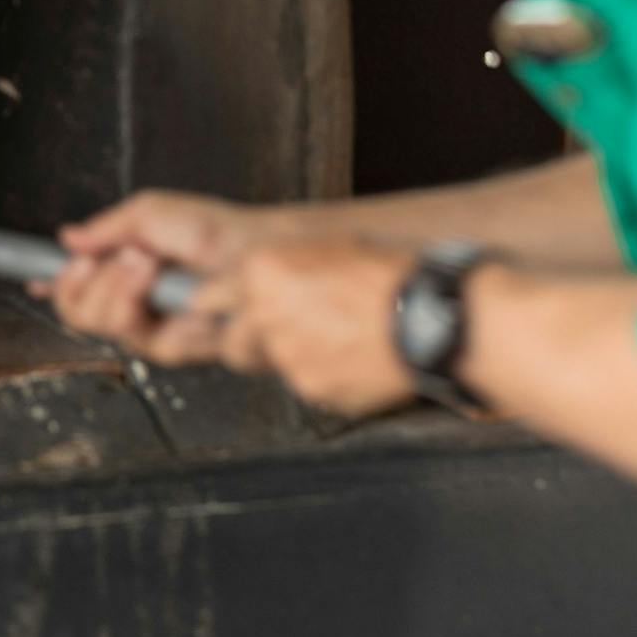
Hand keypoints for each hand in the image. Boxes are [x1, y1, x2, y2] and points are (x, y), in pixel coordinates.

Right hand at [33, 190, 285, 364]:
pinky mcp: (175, 348)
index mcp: (128, 270)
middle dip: (84, 282)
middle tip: (110, 256)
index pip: (79, 286)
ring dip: (115, 288)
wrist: (257, 253)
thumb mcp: (153, 212)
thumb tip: (68, 237)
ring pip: (101, 325)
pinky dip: (143, 303)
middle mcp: (137, 302)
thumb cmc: (217, 230)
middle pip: (77, 313)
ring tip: (143, 261)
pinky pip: (139, 339)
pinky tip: (158, 281)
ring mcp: (154, 327)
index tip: (37, 279)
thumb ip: (108, 227)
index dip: (55, 285)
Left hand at [192, 238, 416, 415]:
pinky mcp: (313, 388)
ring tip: (334, 341)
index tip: (212, 315)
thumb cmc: (386, 272)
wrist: (427, 316)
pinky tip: (354, 359)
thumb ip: (280, 271)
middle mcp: (264, 312)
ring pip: (273, 365)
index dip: (215, 309)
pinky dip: (325, 376)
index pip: (208, 297)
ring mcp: (287, 355)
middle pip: (232, 342)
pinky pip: (308, 385)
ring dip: (292, 358)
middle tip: (281, 335)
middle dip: (249, 342)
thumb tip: (257, 286)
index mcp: (262, 270)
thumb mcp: (326, 249)